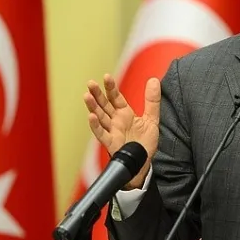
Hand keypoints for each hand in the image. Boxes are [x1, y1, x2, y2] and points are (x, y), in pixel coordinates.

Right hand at [83, 74, 160, 189]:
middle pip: (104, 105)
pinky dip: (96, 125)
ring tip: (86, 95)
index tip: (106, 76)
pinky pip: (102, 134)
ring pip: (100, 117)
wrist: (144, 163)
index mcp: (124, 114)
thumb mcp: (152, 119)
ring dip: (93, 107)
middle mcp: (116, 121)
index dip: (111, 88)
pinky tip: (91, 116)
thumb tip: (153, 80)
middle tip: (90, 83)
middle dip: (97, 94)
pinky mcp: (111, 143)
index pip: (115, 97)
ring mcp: (112, 131)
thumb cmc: (145, 143)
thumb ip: (152, 101)